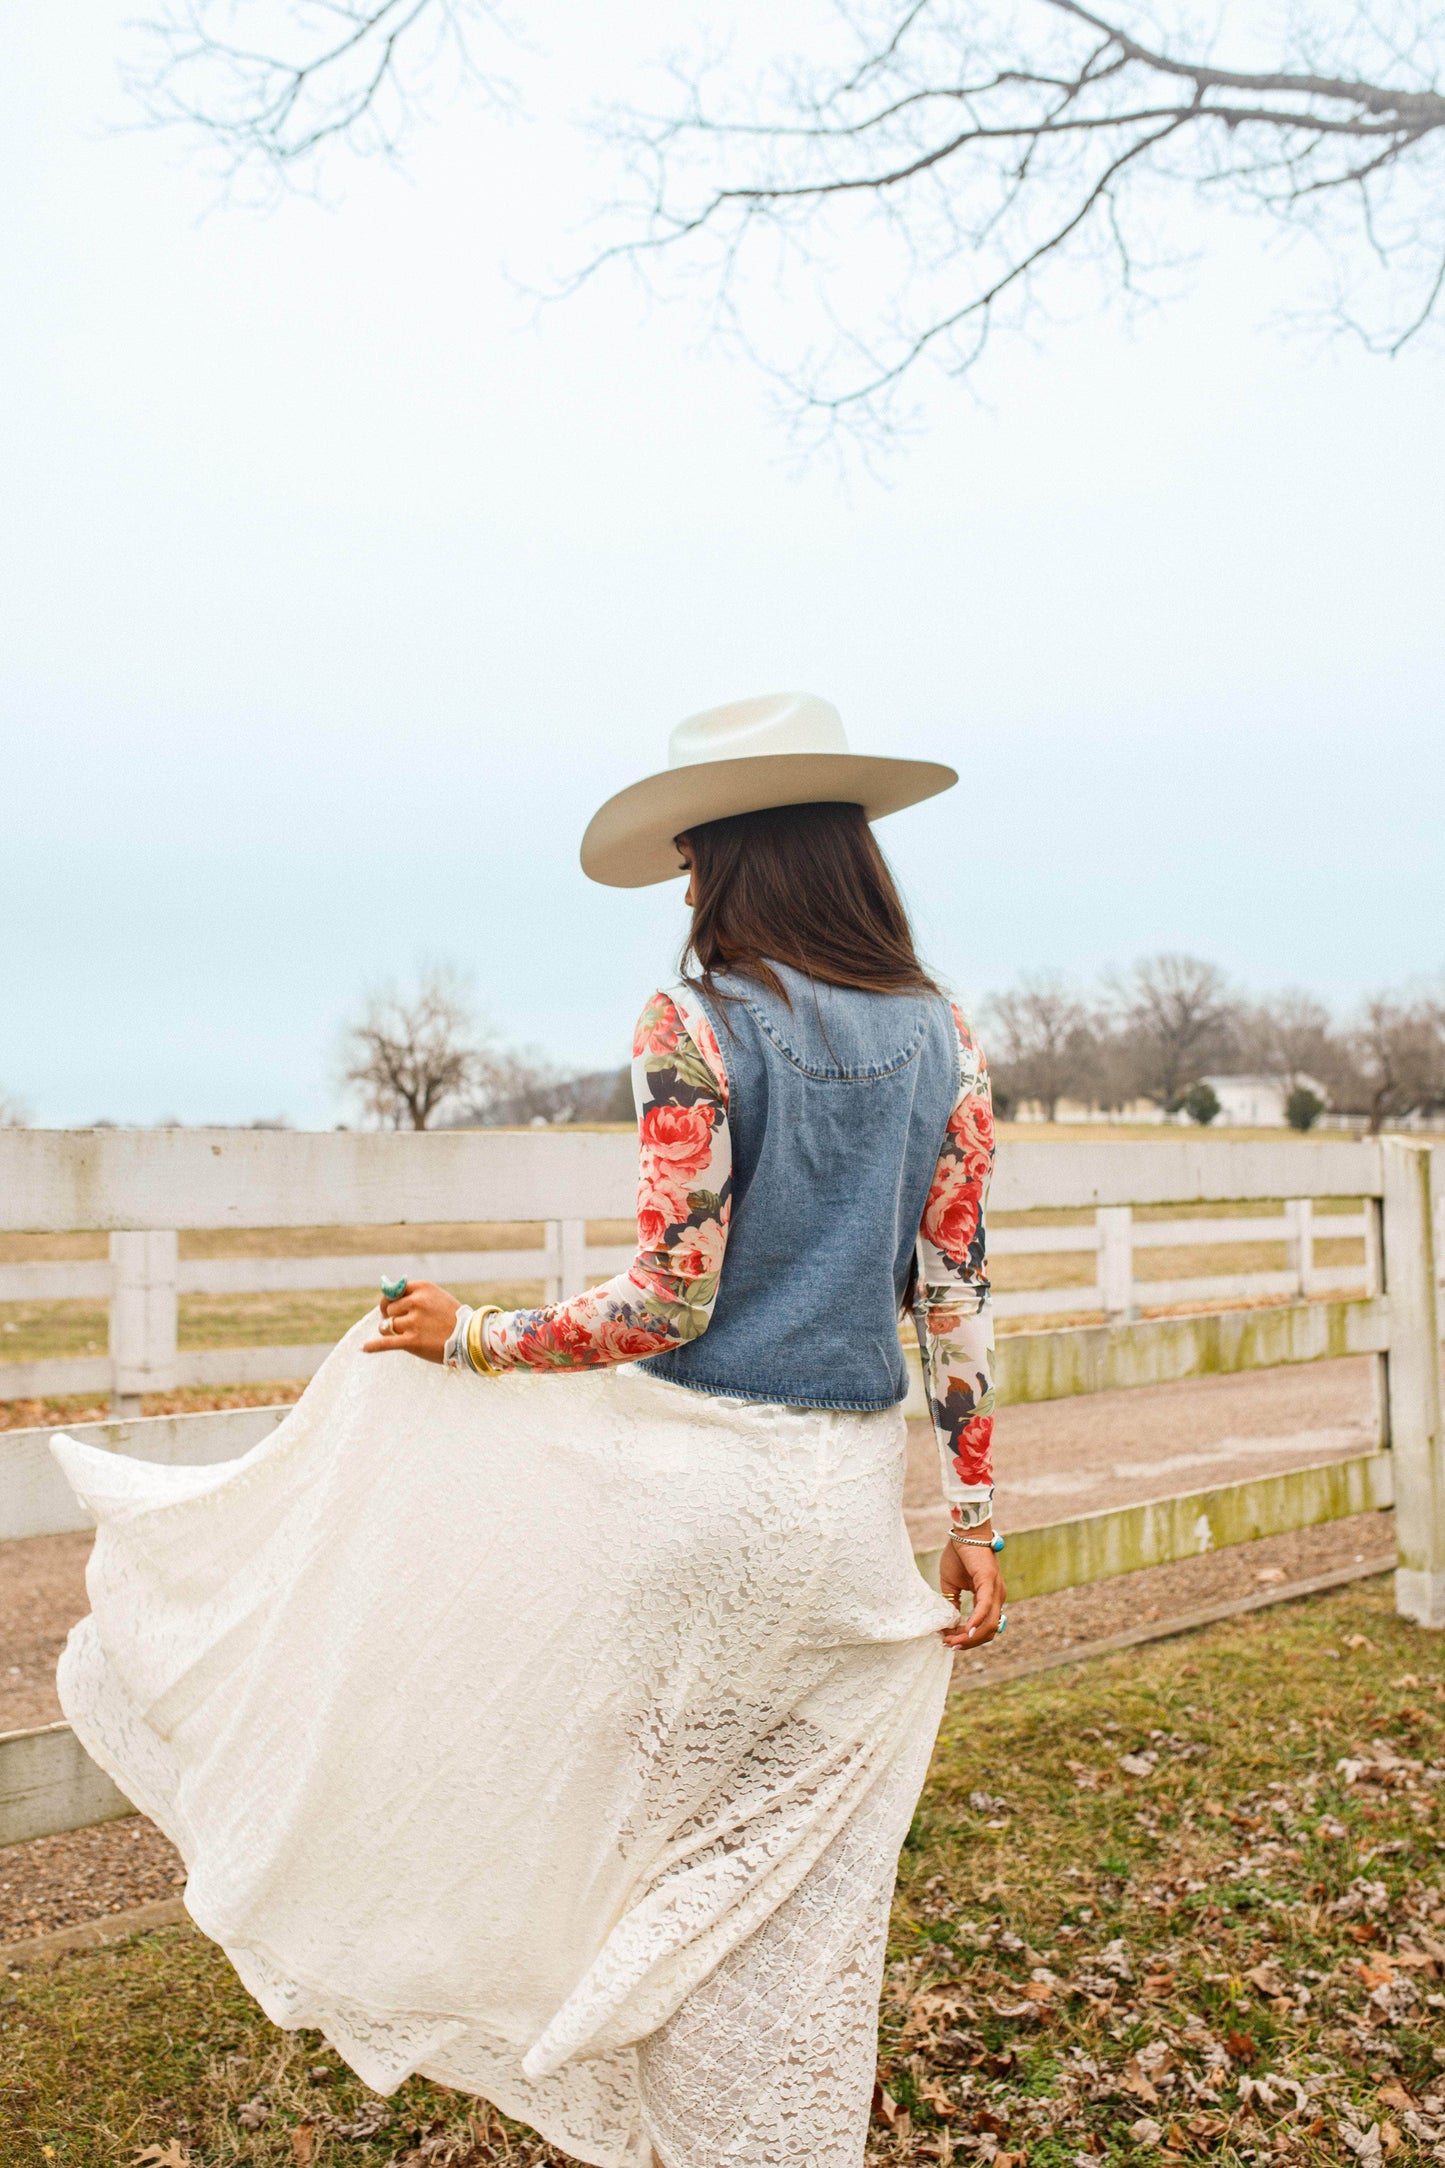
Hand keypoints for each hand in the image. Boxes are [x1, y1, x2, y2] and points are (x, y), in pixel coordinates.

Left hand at [362, 1281, 460, 1364]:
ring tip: (404, 1336)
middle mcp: (417, 1302)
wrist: (470, 1338)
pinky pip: (386, 1343)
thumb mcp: (435, 1297)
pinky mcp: (412, 1341)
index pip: (393, 1292)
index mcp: (422, 1288)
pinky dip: (373, 1346)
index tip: (391, 1309)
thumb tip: (385, 1298)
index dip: (390, 1302)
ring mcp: (414, 1322)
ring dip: (391, 1332)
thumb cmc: (450, 1317)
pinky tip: (363, 1348)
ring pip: (387, 1326)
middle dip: (391, 1318)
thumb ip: (412, 1295)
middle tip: (402, 1325)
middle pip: (388, 1310)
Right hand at [939, 1522, 1006, 1649]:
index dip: (967, 1638)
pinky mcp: (990, 1582)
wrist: (964, 1533)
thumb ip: (953, 1604)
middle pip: (988, 1632)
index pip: (984, 1628)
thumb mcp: (952, 1585)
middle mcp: (998, 1597)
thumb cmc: (959, 1556)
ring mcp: (996, 1591)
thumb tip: (949, 1623)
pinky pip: (986, 1607)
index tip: (948, 1641)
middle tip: (949, 1644)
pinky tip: (965, 1630)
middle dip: (968, 1642)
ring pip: (989, 1625)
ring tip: (952, 1640)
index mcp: (990, 1598)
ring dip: (970, 1637)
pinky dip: (976, 1621)